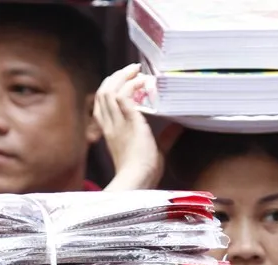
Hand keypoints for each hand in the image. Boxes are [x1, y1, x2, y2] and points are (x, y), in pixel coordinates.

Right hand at [96, 64, 177, 192]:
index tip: (123, 82)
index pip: (101, 105)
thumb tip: (177, 127)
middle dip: (115, 78)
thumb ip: (164, 137)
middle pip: (102, 93)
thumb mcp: (154, 151)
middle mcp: (111, 126)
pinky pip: (123, 96)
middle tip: (131, 70)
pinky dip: (132, 85)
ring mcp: (118, 123)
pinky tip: (143, 82)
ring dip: (122, 77)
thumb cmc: (144, 174)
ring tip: (136, 71)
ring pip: (109, 91)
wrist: (139, 181)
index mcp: (111, 134)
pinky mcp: (129, 122)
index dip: (109, 90)